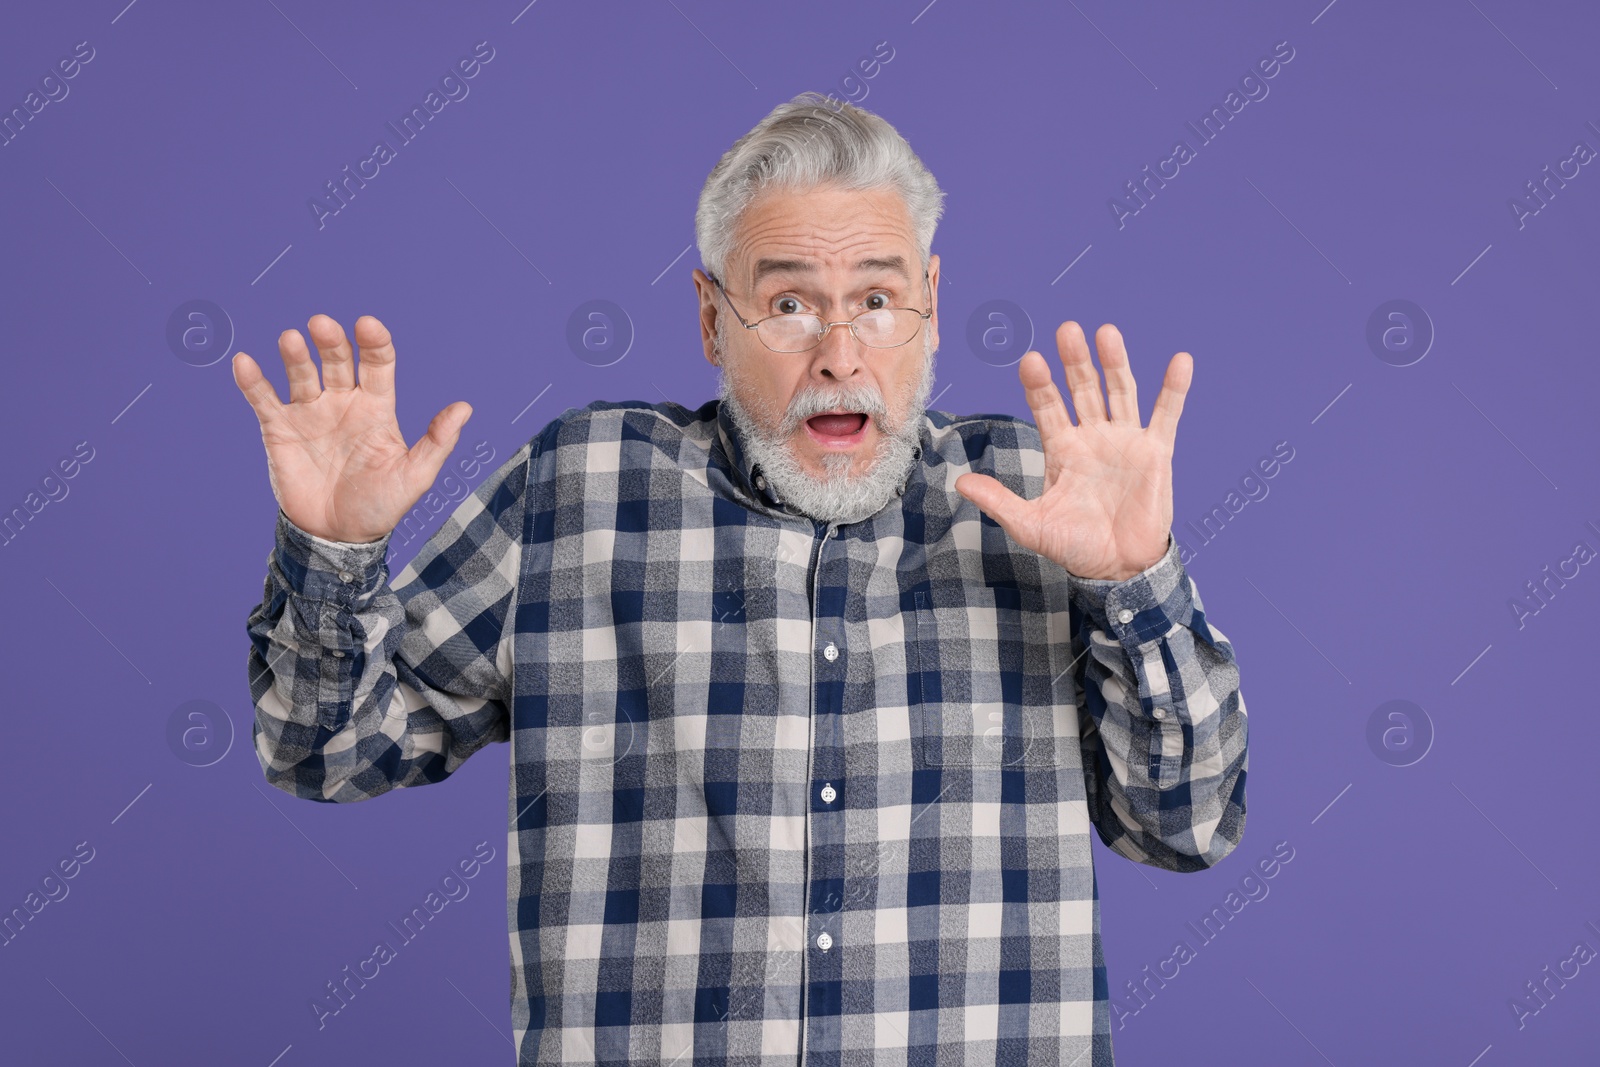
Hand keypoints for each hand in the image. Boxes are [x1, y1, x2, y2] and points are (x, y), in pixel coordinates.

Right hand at [231, 314, 471, 543]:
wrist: (338, 536)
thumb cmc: (381, 505)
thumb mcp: (415, 476)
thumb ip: (437, 441)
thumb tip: (465, 407)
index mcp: (376, 407)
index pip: (377, 364)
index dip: (374, 343)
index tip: (368, 325)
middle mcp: (342, 402)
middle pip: (337, 361)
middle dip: (331, 342)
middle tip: (322, 325)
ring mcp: (310, 413)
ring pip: (301, 374)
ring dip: (295, 355)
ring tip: (291, 339)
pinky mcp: (279, 429)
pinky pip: (264, 400)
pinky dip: (253, 382)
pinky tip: (244, 363)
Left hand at [955, 321, 1189, 581]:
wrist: (1118, 569)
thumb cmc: (1074, 547)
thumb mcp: (1031, 524)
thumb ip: (999, 501)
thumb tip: (960, 482)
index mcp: (1062, 449)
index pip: (1048, 406)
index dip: (1040, 385)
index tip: (1030, 360)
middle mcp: (1092, 437)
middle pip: (1082, 389)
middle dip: (1074, 362)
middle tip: (1066, 330)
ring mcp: (1125, 441)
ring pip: (1119, 392)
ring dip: (1114, 363)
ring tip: (1106, 333)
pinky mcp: (1156, 453)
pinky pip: (1167, 415)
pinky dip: (1174, 389)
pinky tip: (1181, 361)